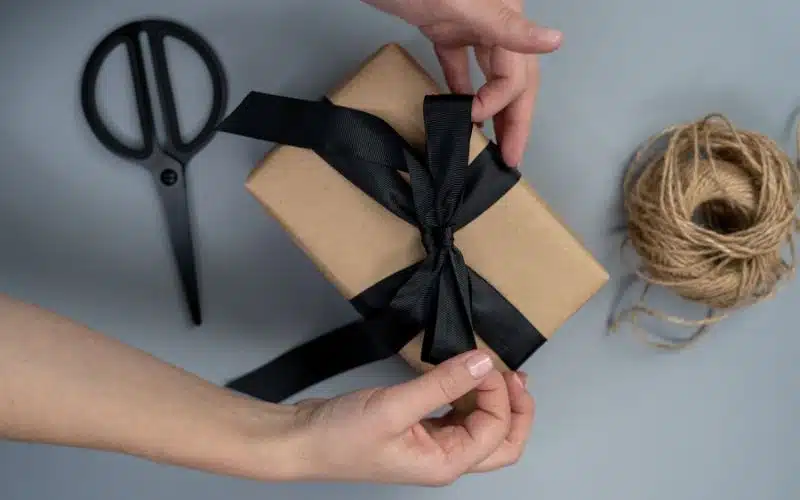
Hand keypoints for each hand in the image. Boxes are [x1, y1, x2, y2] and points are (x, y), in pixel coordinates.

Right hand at [287, 350, 533, 484]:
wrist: (301, 440)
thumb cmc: (342, 435)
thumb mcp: (395, 407)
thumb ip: (442, 384)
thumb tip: (483, 362)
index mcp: (446, 463)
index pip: (496, 430)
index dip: (498, 393)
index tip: (481, 360)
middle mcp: (445, 458)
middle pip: (501, 441)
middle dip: (515, 408)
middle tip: (514, 375)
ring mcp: (432, 445)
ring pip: (481, 427)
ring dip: (491, 398)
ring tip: (490, 368)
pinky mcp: (417, 429)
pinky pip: (455, 415)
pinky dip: (466, 394)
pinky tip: (462, 375)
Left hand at [362, 0, 562, 166]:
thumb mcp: (465, 5)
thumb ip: (508, 27)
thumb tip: (555, 41)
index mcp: (505, 15)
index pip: (516, 74)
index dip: (499, 102)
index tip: (472, 120)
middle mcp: (494, 21)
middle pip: (514, 78)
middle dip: (515, 118)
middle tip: (511, 157)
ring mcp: (469, 24)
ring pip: (491, 73)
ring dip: (494, 108)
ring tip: (494, 142)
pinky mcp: (444, 27)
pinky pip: (460, 63)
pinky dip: (463, 87)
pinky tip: (461, 109)